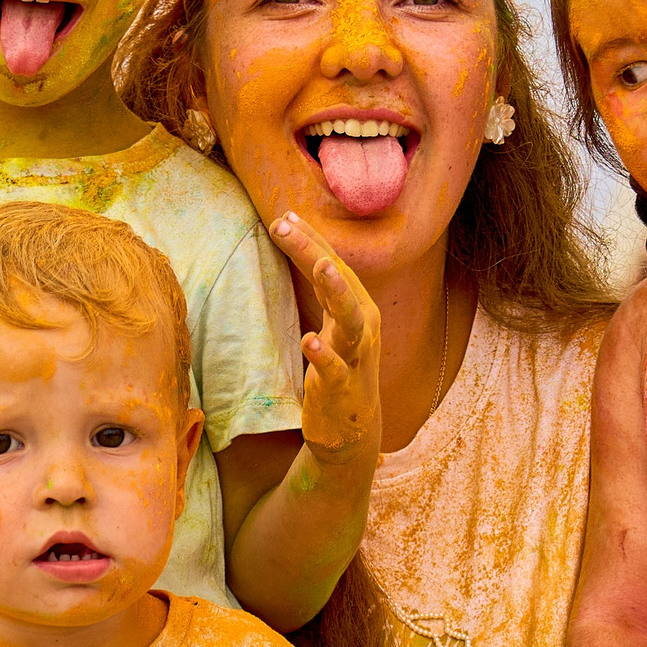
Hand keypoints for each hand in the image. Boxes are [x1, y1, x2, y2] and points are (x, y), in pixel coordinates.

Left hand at [266, 213, 379, 458]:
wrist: (353, 430)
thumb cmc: (340, 367)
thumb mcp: (333, 323)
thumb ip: (321, 287)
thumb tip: (298, 237)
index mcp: (358, 307)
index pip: (333, 264)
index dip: (311, 239)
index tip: (283, 216)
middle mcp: (362, 326)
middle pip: (339, 282)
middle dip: (313, 251)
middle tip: (285, 225)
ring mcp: (356, 357)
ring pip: (349, 319)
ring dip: (336, 292)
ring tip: (321, 268)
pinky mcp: (343, 388)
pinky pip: (334, 369)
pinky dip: (323, 354)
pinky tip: (308, 341)